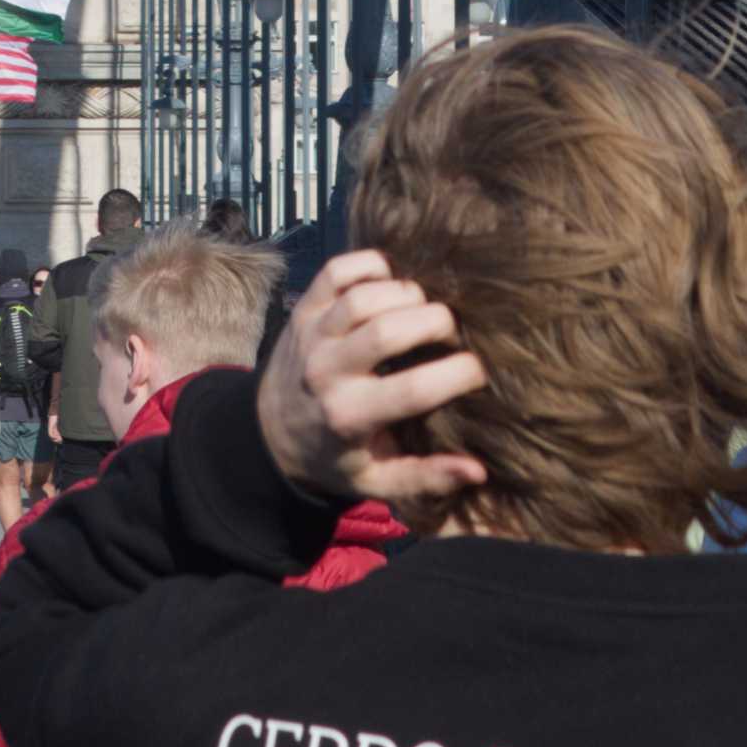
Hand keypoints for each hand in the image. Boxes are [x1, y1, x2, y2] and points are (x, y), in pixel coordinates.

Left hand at [255, 250, 486, 512]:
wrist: (267, 432)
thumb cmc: (334, 456)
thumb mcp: (375, 481)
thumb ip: (426, 477)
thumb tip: (479, 471)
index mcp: (350, 416)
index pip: (414, 390)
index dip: (458, 374)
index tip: (479, 370)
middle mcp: (328, 371)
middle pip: (389, 331)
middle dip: (436, 322)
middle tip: (452, 332)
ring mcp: (312, 334)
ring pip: (363, 296)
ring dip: (405, 294)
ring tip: (423, 308)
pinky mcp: (302, 309)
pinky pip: (336, 270)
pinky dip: (369, 265)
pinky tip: (391, 280)